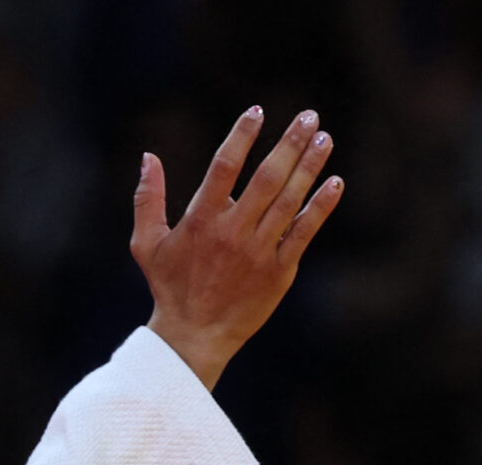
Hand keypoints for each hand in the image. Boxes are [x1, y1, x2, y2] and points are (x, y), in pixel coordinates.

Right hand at [131, 108, 342, 389]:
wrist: (193, 337)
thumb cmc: (169, 287)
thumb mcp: (146, 244)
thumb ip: (147, 199)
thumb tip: (148, 157)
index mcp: (200, 221)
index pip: (223, 168)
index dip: (242, 136)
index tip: (258, 111)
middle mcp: (231, 233)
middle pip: (266, 178)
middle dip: (289, 143)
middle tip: (309, 116)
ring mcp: (258, 252)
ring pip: (289, 201)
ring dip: (309, 167)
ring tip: (324, 138)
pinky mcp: (278, 271)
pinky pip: (303, 232)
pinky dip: (320, 207)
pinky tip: (335, 183)